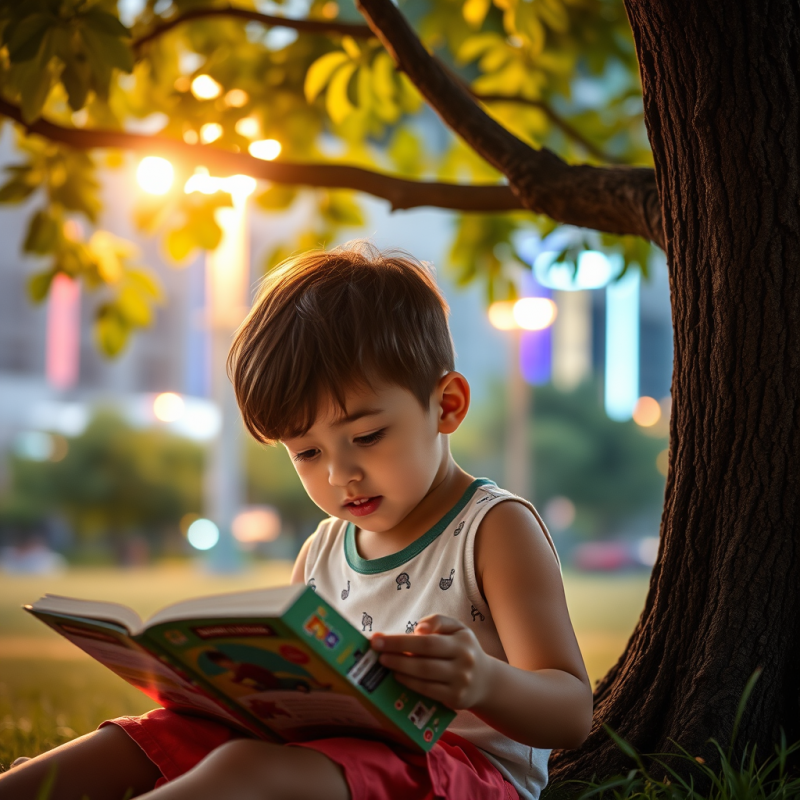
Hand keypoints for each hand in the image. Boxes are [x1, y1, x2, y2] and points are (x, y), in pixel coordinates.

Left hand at [371, 615, 492, 709]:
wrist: (486, 680)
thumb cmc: (463, 649)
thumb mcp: (456, 628)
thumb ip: (437, 621)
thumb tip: (417, 629)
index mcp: (462, 641)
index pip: (427, 641)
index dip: (400, 641)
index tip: (378, 639)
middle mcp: (464, 662)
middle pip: (423, 660)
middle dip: (396, 656)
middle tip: (376, 652)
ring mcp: (460, 683)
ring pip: (424, 677)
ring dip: (400, 669)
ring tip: (384, 663)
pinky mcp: (456, 699)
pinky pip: (427, 691)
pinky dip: (410, 683)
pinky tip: (398, 676)